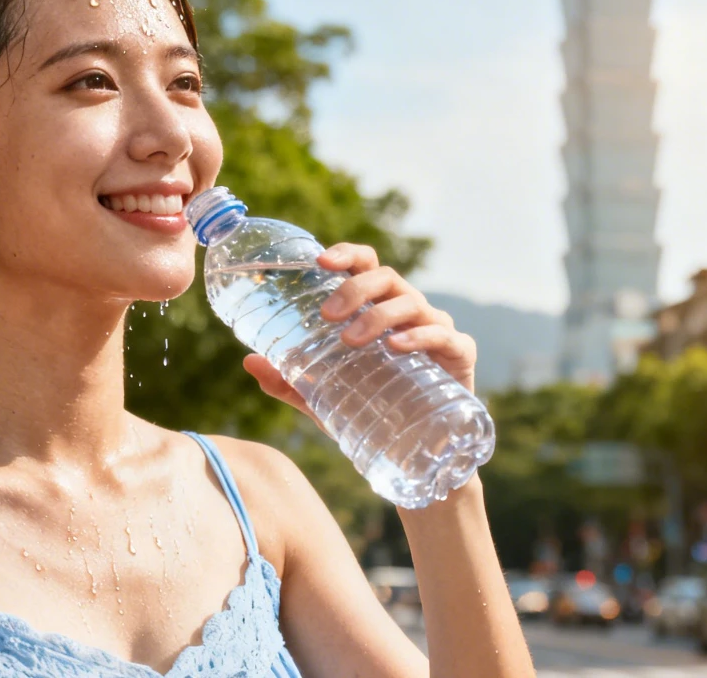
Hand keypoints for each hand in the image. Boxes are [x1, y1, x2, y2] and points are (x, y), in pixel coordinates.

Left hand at [244, 242, 478, 419]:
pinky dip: (420, 335)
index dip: (346, 254)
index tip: (320, 262)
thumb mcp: (324, 396)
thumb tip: (248, 362)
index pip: (365, 265)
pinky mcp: (459, 353)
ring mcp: (436, 327)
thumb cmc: (374, 410)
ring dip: (378, 315)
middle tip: (327, 315)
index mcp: (377, 307)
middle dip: (354, 289)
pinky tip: (398, 346)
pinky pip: (443, 334)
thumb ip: (289, 380)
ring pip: (410, 301)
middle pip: (385, 277)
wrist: (418, 451)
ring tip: (352, 340)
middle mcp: (407, 309)